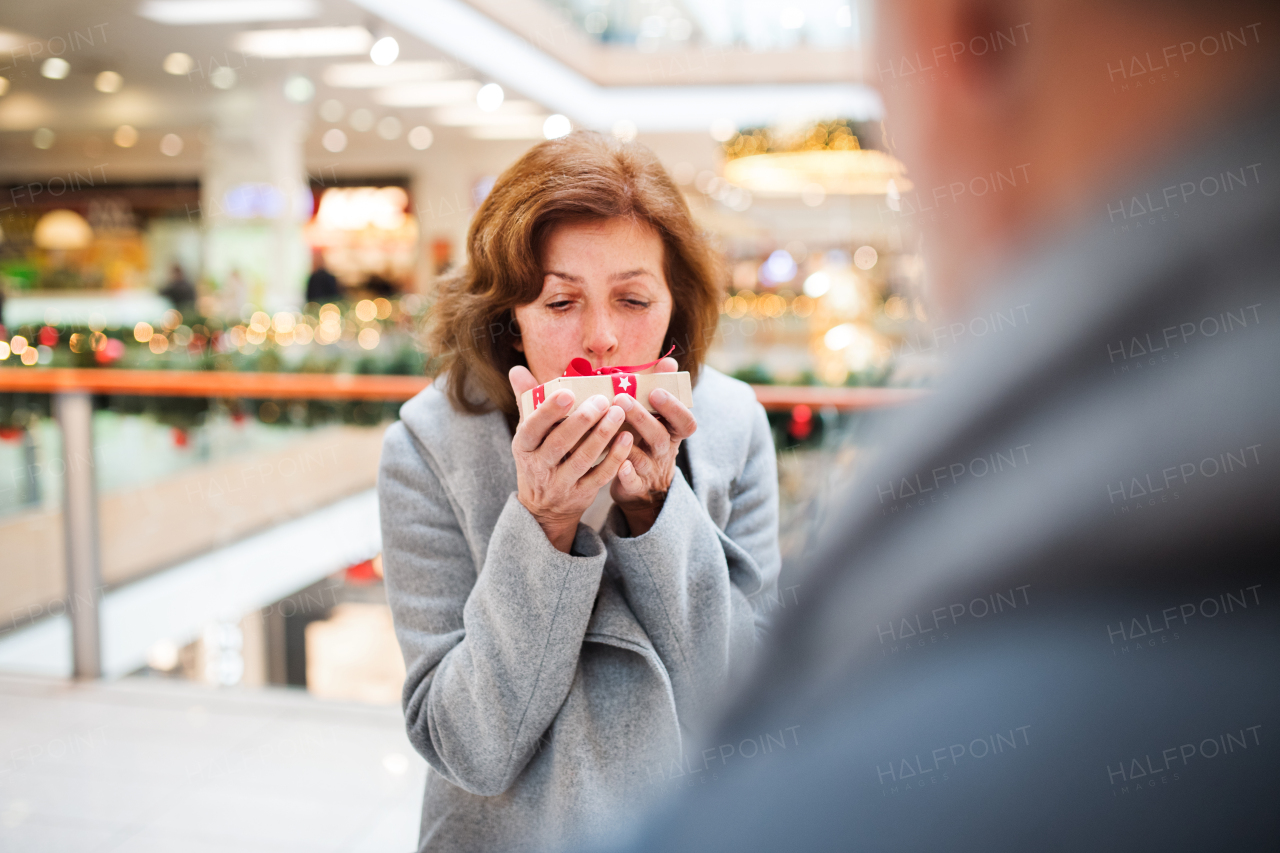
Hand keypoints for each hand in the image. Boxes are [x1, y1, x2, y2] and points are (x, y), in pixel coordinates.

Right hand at [509, 365, 632, 552]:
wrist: (545, 508)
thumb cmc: (540, 456)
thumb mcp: (528, 433)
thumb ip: (527, 400)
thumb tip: (517, 369)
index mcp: (524, 446)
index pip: (532, 427)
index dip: (548, 412)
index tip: (568, 392)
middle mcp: (539, 467)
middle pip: (559, 443)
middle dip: (581, 421)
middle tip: (602, 400)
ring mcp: (560, 484)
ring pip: (582, 459)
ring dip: (602, 435)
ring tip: (619, 413)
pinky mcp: (581, 495)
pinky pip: (600, 476)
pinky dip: (614, 458)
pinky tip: (627, 438)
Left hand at [609, 357, 696, 536]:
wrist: (642, 487)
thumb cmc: (644, 440)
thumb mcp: (655, 417)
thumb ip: (660, 389)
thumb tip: (669, 362)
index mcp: (671, 432)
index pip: (685, 422)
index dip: (674, 407)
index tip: (656, 391)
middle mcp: (664, 451)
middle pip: (660, 437)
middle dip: (642, 417)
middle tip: (622, 399)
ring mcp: (650, 470)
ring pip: (645, 458)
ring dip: (630, 441)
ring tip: (613, 424)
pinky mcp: (635, 486)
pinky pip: (634, 482)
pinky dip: (628, 475)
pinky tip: (619, 465)